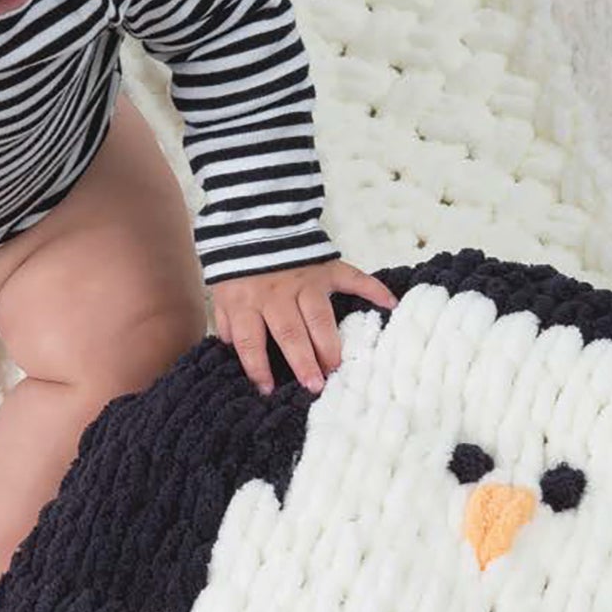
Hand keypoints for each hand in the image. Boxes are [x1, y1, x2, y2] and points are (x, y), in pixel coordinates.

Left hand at [211, 259, 397, 395]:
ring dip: (328, 343)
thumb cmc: (238, 266)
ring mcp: (304, 280)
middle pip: (290, 333)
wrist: (253, 220)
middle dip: (303, 362)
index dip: (258, 368)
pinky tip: (390, 304)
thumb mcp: (222, 294)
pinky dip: (373, 289)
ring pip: (318, 316)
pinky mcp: (326, 267)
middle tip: (315, 386)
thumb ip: (228, 322)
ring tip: (336, 367)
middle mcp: (276, 294)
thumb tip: (235, 349)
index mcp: (246, 302)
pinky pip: (353, 278)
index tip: (268, 391)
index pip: (251, 342)